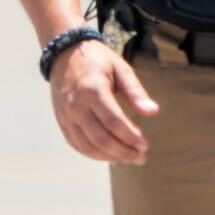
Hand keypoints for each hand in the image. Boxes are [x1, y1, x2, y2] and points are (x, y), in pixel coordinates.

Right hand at [48, 39, 157, 163]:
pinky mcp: (61, 121)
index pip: (114, 122)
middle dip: (123, 151)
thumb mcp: (121, 69)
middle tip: (141, 157)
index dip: (130, 137)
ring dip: (109, 157)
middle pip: (100, 139)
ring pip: (87, 146)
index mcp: (93, 91)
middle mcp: (76, 107)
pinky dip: (93, 154)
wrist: (65, 55)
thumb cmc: (98, 61)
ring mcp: (66, 116)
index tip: (145, 145)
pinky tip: (109, 156)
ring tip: (129, 159)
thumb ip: (136, 92)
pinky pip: (76, 144)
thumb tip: (153, 112)